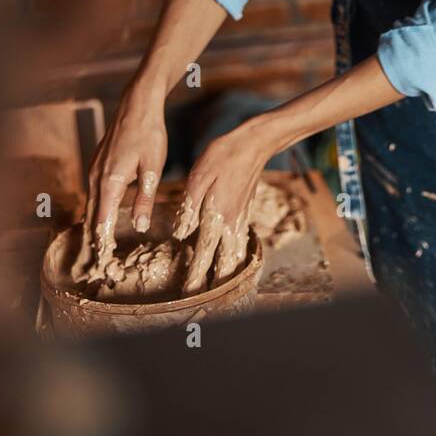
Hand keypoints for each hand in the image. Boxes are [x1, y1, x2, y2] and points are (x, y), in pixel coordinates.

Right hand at [74, 80, 167, 281]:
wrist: (137, 105)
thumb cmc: (149, 135)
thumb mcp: (153, 169)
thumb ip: (145, 199)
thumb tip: (140, 226)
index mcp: (110, 181)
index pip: (102, 219)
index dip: (102, 241)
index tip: (102, 261)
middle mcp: (97, 177)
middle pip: (92, 215)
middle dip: (94, 237)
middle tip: (97, 261)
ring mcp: (94, 169)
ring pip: (91, 203)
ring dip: (94, 223)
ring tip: (98, 245)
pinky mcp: (98, 163)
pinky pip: (94, 191)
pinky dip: (96, 207)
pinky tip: (102, 216)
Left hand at [173, 116, 278, 291]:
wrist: (255, 143)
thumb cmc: (224, 155)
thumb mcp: (199, 177)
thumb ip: (189, 208)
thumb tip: (181, 233)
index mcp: (216, 214)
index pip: (204, 252)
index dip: (196, 273)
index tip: (189, 290)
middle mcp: (231, 221)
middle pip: (226, 260)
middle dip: (216, 279)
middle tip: (205, 292)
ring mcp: (242, 216)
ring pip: (236, 252)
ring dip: (228, 269)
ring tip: (220, 282)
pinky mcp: (246, 209)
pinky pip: (242, 239)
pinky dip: (237, 253)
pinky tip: (233, 255)